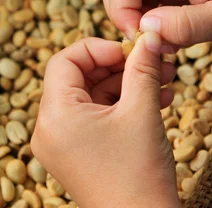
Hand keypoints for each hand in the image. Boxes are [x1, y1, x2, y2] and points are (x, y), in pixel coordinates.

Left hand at [31, 34, 180, 207]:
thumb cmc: (139, 176)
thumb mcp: (142, 112)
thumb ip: (142, 68)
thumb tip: (148, 37)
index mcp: (54, 115)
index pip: (65, 60)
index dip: (99, 48)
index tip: (130, 50)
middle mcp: (48, 128)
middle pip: (78, 77)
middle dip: (118, 66)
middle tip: (152, 61)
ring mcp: (59, 143)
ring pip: (90, 96)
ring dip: (125, 85)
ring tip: (163, 81)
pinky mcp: (74, 153)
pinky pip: (93, 117)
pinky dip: (120, 105)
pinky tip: (156, 100)